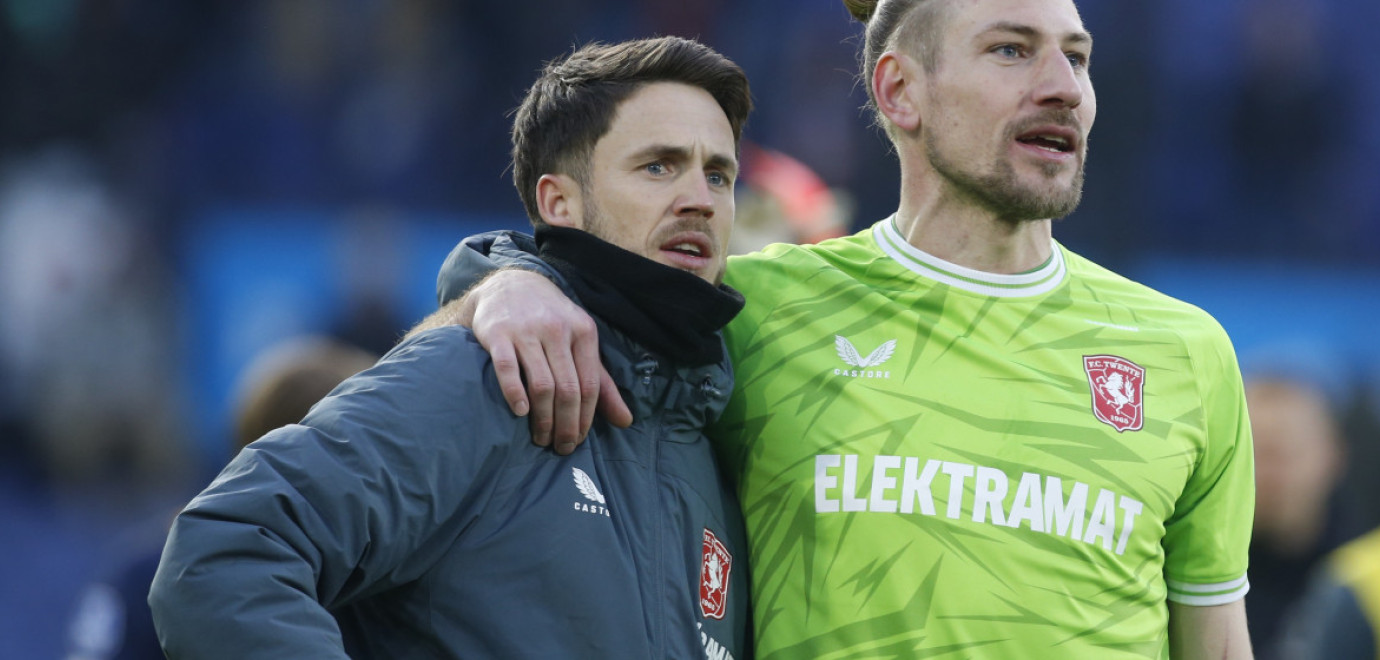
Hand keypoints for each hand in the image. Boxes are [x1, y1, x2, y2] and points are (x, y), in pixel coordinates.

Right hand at [462, 270, 632, 452]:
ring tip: (540, 438)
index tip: (579, 441)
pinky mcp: (498, 334)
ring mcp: (527, 331)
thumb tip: (626, 422)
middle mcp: (557, 330)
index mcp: (584, 331)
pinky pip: (508, 369)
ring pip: (542, 384)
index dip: (586, 419)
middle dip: (566, 425)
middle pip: (568, 389)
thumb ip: (602, 382)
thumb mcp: (581, 342)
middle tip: (561, 448)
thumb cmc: (551, 321)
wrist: (510, 285)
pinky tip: (520, 413)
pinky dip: (515, 394)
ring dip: (542, 418)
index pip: (590, 386)